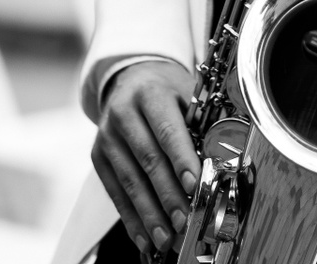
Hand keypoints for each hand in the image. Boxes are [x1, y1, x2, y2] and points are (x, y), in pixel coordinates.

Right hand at [92, 59, 198, 257]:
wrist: (131, 80)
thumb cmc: (168, 92)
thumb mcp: (186, 96)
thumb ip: (200, 127)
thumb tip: (218, 167)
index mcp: (150, 93)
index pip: (167, 130)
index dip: (181, 159)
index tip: (194, 185)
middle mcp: (123, 113)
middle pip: (148, 159)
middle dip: (167, 195)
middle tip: (184, 220)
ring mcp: (107, 136)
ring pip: (129, 180)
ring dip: (149, 214)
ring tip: (166, 238)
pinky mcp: (98, 157)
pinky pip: (115, 192)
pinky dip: (131, 218)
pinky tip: (144, 236)